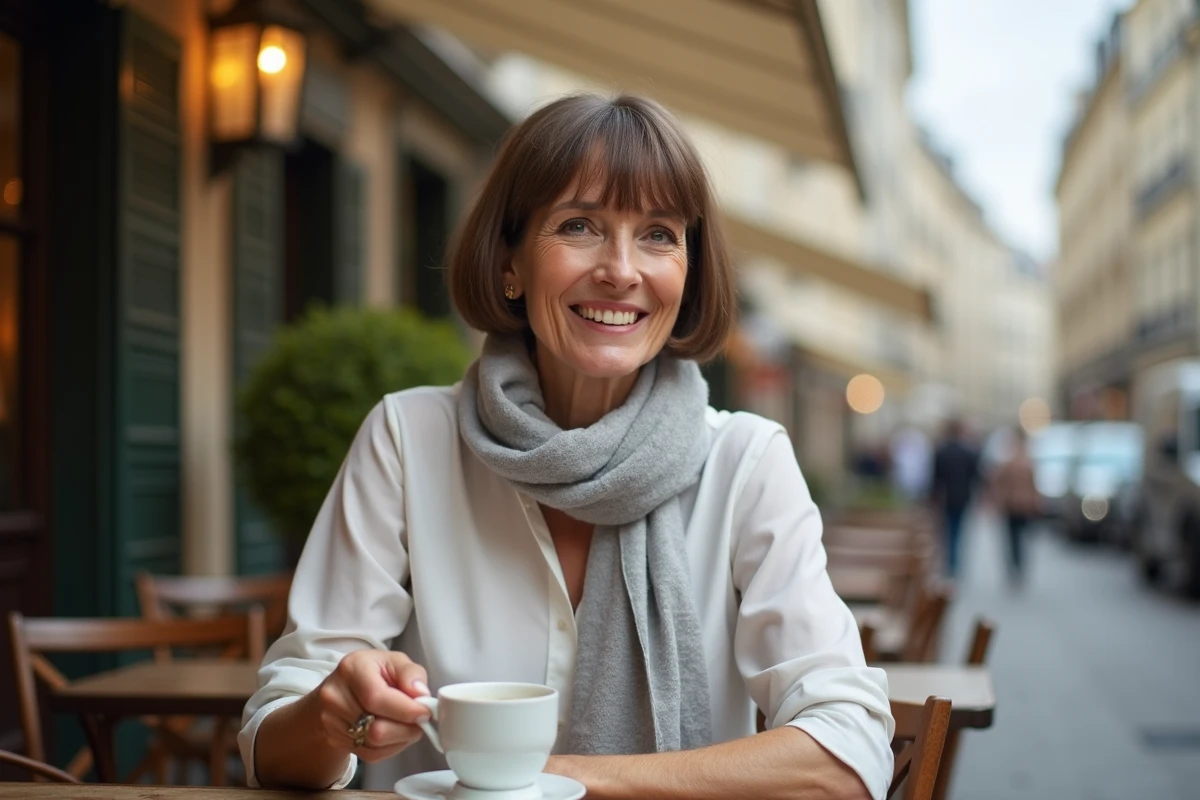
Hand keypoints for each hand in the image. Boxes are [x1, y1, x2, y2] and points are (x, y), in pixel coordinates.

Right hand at [307, 649, 431, 763]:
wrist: (344, 688)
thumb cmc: (374, 672)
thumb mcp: (396, 662)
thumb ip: (411, 674)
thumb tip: (420, 694)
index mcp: (352, 668)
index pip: (376, 697)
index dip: (405, 710)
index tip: (425, 712)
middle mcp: (334, 695)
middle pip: (375, 728)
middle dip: (406, 728)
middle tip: (420, 722)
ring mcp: (330, 720)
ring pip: (374, 744)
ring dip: (400, 739)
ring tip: (407, 725)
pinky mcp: (334, 739)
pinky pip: (370, 754)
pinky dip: (389, 748)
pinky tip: (394, 734)